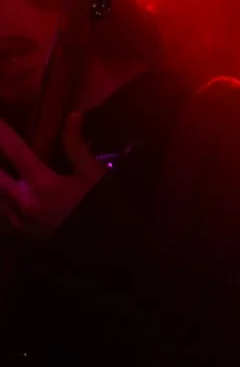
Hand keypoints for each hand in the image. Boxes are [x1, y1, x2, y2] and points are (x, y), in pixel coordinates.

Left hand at [0, 113, 106, 238]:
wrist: (103, 250)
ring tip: (3, 173)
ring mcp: (15, 220)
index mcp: (43, 183)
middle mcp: (22, 201)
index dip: (1, 132)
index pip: (13, 150)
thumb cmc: (102, 209)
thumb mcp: (95, 175)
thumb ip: (77, 146)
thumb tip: (72, 116)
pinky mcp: (15, 235)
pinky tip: (4, 197)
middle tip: (0, 154)